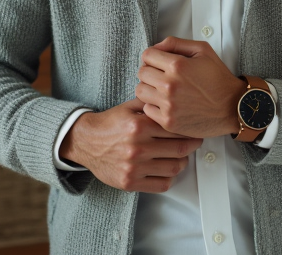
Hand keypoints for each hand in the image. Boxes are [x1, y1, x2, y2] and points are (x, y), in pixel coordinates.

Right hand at [58, 98, 201, 192]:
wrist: (85, 142)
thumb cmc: (109, 124)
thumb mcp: (129, 107)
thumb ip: (151, 102)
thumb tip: (174, 97)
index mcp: (139, 125)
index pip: (175, 128)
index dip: (189, 128)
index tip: (195, 128)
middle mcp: (138, 147)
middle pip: (179, 148)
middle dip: (192, 144)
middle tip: (196, 141)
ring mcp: (134, 167)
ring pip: (174, 167)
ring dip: (183, 162)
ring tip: (183, 156)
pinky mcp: (130, 182)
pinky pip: (161, 184)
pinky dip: (170, 178)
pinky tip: (169, 169)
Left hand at [136, 36, 245, 137]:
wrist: (232, 107)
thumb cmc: (218, 78)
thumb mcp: (203, 50)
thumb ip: (176, 43)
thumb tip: (156, 47)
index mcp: (178, 65)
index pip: (147, 55)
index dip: (153, 57)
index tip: (160, 62)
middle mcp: (170, 85)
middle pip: (141, 73)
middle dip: (150, 72)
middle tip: (162, 76)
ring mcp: (168, 105)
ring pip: (140, 91)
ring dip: (149, 89)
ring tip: (162, 90)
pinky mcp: (168, 121)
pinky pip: (147, 109)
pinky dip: (154, 106)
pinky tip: (166, 104)